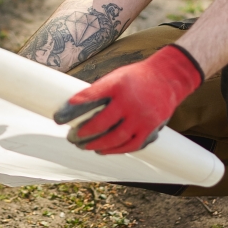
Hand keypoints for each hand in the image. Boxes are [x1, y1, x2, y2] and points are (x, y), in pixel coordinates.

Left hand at [53, 45, 202, 153]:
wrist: (168, 77)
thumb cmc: (137, 77)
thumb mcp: (116, 77)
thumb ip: (99, 92)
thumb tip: (76, 107)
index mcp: (118, 84)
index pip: (90, 97)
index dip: (72, 109)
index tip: (58, 118)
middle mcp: (130, 101)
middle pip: (101, 123)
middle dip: (83, 133)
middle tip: (72, 137)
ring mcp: (142, 116)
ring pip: (116, 138)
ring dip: (97, 145)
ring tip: (85, 147)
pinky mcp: (151, 128)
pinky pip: (132, 145)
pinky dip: (116, 150)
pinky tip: (104, 151)